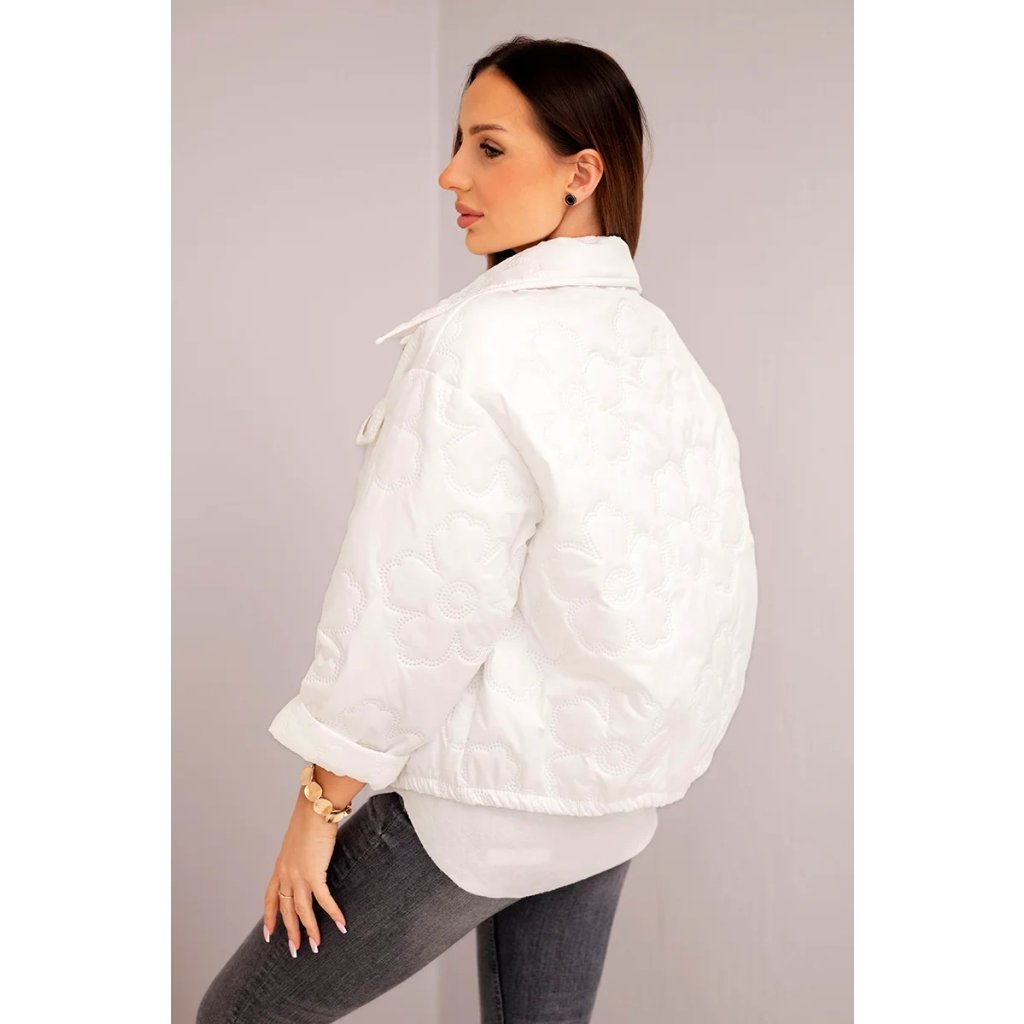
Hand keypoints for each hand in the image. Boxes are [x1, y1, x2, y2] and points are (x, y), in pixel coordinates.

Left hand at [264, 789, 347, 955]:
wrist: (316, 807)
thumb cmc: (311, 817)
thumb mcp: (299, 839)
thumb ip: (302, 853)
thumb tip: (311, 856)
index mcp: (280, 865)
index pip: (270, 897)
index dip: (269, 917)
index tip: (268, 934)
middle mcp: (285, 873)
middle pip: (286, 909)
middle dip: (290, 932)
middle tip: (294, 950)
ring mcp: (298, 875)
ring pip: (301, 911)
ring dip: (310, 930)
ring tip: (315, 946)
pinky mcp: (314, 874)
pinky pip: (323, 900)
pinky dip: (333, 914)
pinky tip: (341, 924)